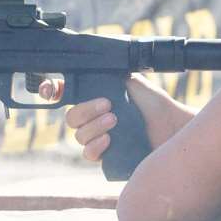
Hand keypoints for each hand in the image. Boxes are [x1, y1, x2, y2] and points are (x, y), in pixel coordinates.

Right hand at [41, 74, 194, 160]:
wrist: (171, 124)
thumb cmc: (153, 103)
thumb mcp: (130, 81)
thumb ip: (108, 74)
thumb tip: (89, 64)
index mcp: (94, 99)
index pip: (63, 95)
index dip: (51, 91)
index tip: (50, 90)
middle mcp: (93, 119)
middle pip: (72, 118)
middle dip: (87, 110)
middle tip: (108, 105)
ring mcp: (99, 139)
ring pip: (79, 136)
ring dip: (95, 127)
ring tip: (115, 121)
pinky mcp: (107, 157)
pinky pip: (89, 154)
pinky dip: (96, 146)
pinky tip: (109, 139)